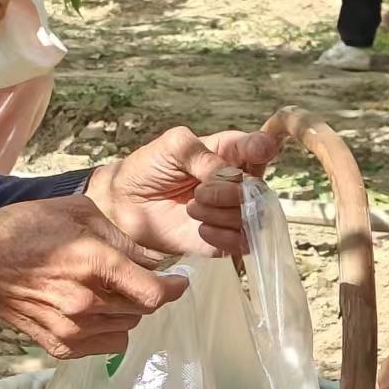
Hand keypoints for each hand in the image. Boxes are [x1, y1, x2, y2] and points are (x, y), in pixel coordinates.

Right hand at [0, 194, 187, 357]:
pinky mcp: (59, 346)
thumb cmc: (23, 229)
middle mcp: (85, 301)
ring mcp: (71, 328)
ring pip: (126, 329)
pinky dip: (108, 330)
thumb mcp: (76, 213)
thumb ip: (121, 236)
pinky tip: (92, 309)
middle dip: (147, 294)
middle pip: (142, 311)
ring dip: (127, 312)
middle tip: (138, 278)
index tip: (178, 281)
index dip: (173, 288)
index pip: (153, 293)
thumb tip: (155, 255)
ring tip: (109, 292)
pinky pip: (104, 345)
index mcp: (92, 263)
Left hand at [85, 127, 281, 256]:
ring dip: (223, 213)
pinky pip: (243, 242)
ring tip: (192, 209)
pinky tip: (201, 229)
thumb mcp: (174, 147)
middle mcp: (236, 182)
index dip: (263, 148)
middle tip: (200, 193)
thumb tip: (232, 177)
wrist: (125, 204)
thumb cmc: (149, 168)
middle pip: (258, 187)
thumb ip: (204, 156)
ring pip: (253, 215)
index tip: (258, 149)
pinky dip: (225, 236)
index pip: (260, 146)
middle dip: (232, 191)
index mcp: (228, 151)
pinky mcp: (224, 239)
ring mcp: (232, 211)